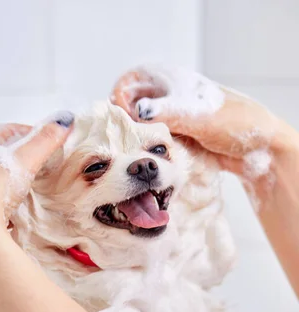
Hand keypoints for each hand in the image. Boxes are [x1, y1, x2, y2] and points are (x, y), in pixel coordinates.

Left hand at [0, 113, 73, 277]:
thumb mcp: (26, 159)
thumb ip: (46, 140)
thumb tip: (64, 121)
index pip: (10, 130)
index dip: (31, 133)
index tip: (48, 141)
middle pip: (2, 153)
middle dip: (24, 157)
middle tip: (44, 163)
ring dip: (15, 179)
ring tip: (34, 186)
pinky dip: (9, 198)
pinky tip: (19, 208)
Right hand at [111, 66, 293, 178]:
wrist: (257, 149)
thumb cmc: (234, 121)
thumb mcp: (198, 115)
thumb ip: (168, 113)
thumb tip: (139, 113)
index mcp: (170, 80)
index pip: (130, 82)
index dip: (121, 96)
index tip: (121, 115)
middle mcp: (166, 99)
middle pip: (131, 108)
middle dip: (126, 124)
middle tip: (125, 141)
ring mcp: (170, 121)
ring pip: (141, 130)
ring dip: (137, 143)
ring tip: (136, 155)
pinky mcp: (174, 142)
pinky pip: (153, 147)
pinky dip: (149, 155)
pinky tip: (148, 163)